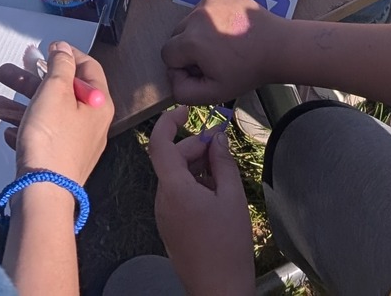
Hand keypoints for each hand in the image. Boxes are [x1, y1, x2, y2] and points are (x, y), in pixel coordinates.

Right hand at [0, 41, 113, 184]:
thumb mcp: (55, 91)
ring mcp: (75, 144)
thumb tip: (64, 49)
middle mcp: (91, 124)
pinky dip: (25, 129)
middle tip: (8, 72)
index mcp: (98, 104)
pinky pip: (42, 137)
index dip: (67, 54)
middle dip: (31, 80)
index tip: (47, 49)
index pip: (88, 68)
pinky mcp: (59, 161)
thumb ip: (60, 65)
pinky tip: (9, 130)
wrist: (43, 193)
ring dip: (21, 104)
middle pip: (62, 91)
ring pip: (47, 114)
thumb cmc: (52, 140)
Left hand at [147, 108, 256, 295]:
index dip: (169, 122)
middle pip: (171, 160)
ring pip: (175, 177)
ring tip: (223, 172)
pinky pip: (177, 195)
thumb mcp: (231, 198)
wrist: (219, 288)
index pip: (159, 144)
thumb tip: (217, 137)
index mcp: (174, 188)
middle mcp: (162, 199)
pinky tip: (215, 192)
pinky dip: (193, 184)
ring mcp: (163, 214)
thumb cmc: (228, 244)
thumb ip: (223, 163)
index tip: (186, 111)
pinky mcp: (170, 226)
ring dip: (195, 166)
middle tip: (221, 146)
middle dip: (194, 147)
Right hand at [161, 0, 281, 104]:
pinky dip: (211, 18)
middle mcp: (196, 16)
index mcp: (192, 41)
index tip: (203, 70)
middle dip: (189, 49)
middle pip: (176, 35)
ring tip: (223, 43)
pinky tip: (228, 28)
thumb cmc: (247, 71)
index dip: (182, 67)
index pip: (167, 54)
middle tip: (214, 58)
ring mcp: (208, 0)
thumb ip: (184, 92)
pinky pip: (203, 8)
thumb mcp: (215, 93)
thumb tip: (172, 77)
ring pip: (189, 21)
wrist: (278, 47)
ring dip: (199, 33)